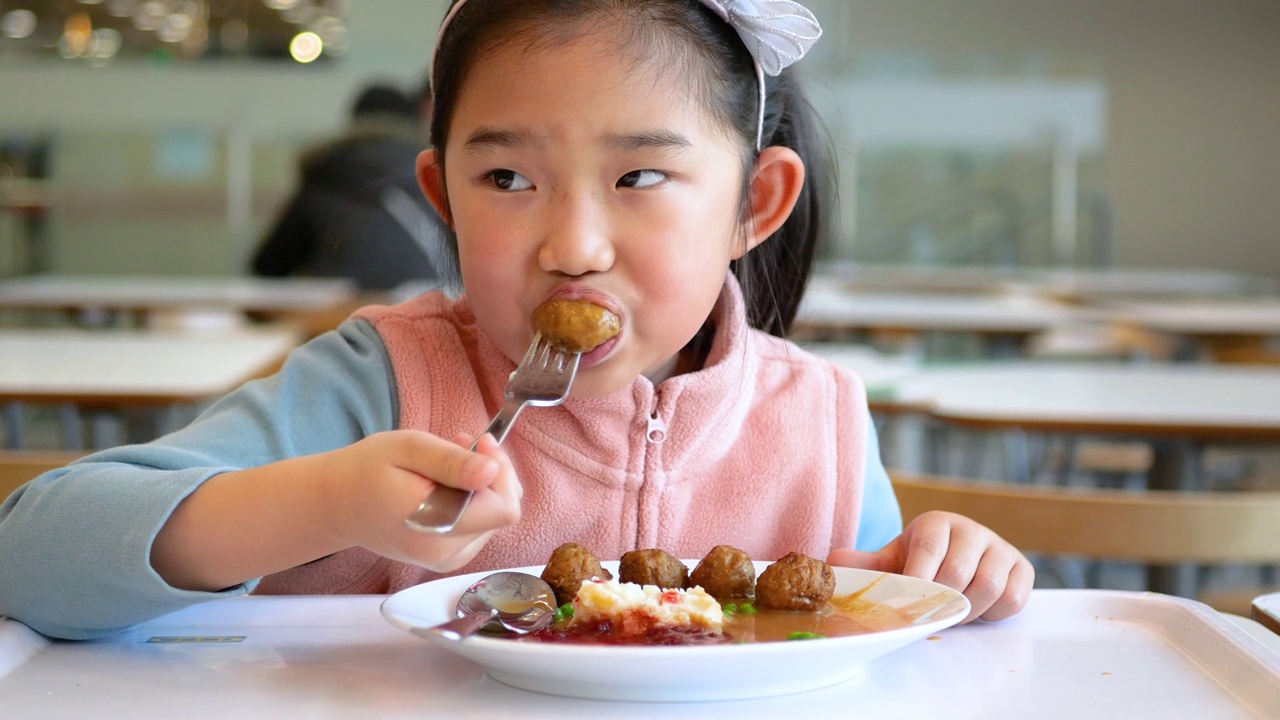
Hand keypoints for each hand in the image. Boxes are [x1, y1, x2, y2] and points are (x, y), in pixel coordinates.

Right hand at [321, 429, 521, 572]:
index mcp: (436, 529)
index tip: (479, 443)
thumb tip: (491, 471)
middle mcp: (447, 553)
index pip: (504, 507)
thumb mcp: (408, 449)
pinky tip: (448, 481)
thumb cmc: (367, 471)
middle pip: (504, 510)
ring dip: (482, 483)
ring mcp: (449, 558)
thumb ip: (451, 462)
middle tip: (462, 444)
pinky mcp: (450, 555)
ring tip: (448, 460)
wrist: (337, 504)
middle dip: (491, 473)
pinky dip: (472, 498)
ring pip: (496, 516)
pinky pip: (481, 523)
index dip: (500, 470)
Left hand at [828, 511, 1032, 622]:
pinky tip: (980, 609)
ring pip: (988, 586)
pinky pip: (1013, 598)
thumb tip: (831, 561)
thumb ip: (866, 563)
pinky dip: (994, 612)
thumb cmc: (923, 563)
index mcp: (937, 523)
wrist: (962, 561)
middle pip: (959, 572)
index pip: (930, 548)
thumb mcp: (894, 561)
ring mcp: (1000, 548)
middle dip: (940, 600)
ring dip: (967, 609)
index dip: (918, 577)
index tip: (908, 599)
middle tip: (930, 611)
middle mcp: (972, 530)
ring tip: (953, 612)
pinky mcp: (1022, 569)